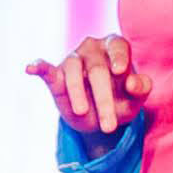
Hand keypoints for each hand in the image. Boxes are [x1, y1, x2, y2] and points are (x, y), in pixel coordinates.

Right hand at [26, 36, 150, 137]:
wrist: (102, 118)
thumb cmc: (122, 101)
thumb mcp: (136, 100)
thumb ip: (141, 89)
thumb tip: (134, 82)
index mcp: (115, 47)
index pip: (118, 46)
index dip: (118, 57)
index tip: (120, 71)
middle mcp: (93, 48)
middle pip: (97, 68)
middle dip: (103, 98)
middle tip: (109, 125)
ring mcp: (73, 59)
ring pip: (72, 70)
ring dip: (77, 92)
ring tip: (82, 112)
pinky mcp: (56, 74)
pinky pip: (46, 69)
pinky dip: (38, 67)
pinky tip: (30, 68)